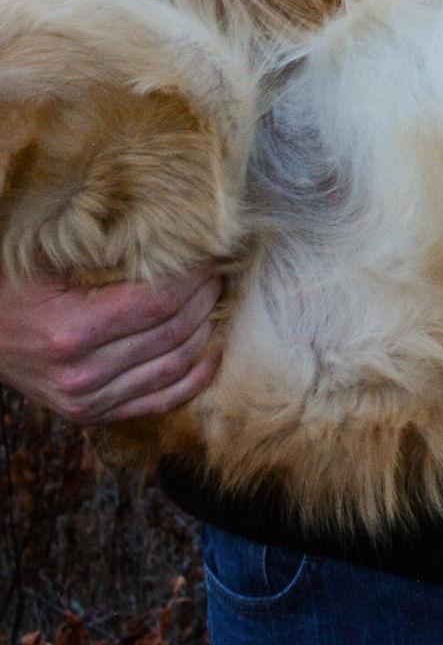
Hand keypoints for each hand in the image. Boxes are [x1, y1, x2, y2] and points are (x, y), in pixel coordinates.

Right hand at [0, 265, 221, 425]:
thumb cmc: (14, 289)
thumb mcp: (50, 262)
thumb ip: (106, 253)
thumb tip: (169, 231)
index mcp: (71, 331)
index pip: (159, 303)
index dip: (194, 277)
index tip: (210, 255)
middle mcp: (81, 374)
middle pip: (173, 332)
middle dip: (206, 297)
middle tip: (220, 271)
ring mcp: (86, 400)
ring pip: (174, 366)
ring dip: (207, 329)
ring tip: (216, 299)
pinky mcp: (90, 414)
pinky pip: (160, 401)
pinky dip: (196, 377)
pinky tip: (214, 350)